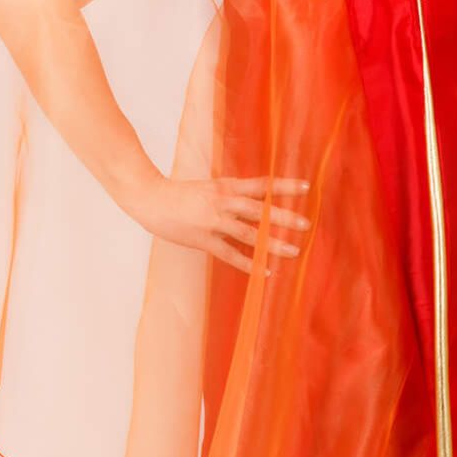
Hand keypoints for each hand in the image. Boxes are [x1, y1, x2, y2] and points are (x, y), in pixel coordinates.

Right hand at [133, 172, 312, 275]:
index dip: (284, 186)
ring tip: (293, 250)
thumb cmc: (180, 193)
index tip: (306, 186)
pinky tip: (265, 272)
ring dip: (273, 243)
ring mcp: (214, 221)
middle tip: (306, 224)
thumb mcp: (211, 187)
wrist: (150, 198)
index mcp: (227, 187)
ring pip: (250, 233)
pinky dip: (249, 263)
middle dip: (284, 217)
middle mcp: (224, 202)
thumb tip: (254, 199)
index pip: (262, 185)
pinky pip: (231, 254)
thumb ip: (231, 194)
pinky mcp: (204, 239)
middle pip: (260, 210)